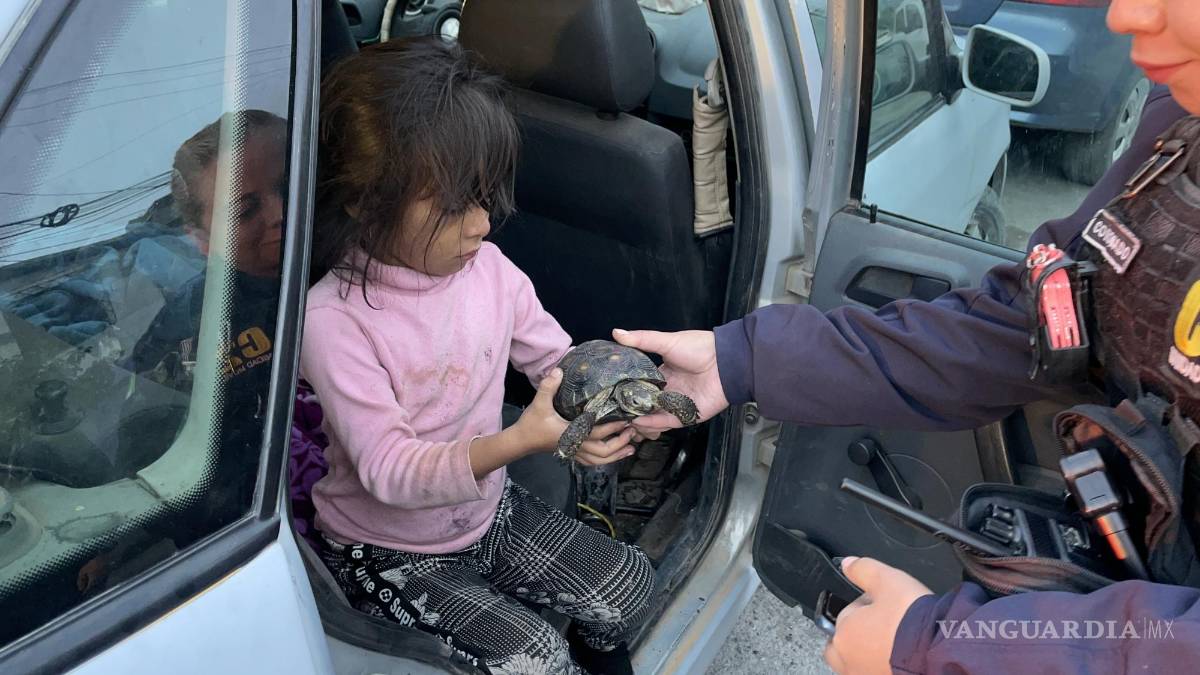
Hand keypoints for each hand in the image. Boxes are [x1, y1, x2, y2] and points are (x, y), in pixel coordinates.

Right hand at [511, 369, 636, 465]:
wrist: (521, 441)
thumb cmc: (531, 423)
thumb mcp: (539, 403)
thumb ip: (548, 387)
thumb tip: (559, 371)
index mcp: (571, 434)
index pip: (596, 433)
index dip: (613, 428)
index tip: (626, 419)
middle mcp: (576, 446)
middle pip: (603, 451)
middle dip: (620, 443)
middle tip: (632, 432)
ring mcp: (575, 452)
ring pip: (600, 460)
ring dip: (616, 455)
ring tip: (631, 448)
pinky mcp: (573, 454)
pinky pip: (592, 462)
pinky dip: (605, 460)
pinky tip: (614, 455)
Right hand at [612, 328, 729, 432]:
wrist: (725, 362)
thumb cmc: (700, 348)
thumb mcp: (666, 341)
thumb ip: (641, 340)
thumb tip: (617, 333)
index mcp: (662, 375)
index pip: (639, 386)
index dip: (626, 390)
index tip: (611, 392)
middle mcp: (668, 391)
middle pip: (645, 404)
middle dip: (631, 408)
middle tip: (614, 409)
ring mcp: (677, 404)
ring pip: (653, 417)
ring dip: (640, 419)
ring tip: (624, 418)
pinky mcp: (687, 415)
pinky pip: (666, 422)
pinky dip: (653, 423)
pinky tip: (640, 421)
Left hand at [824, 556, 932, 674]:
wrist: (941, 653)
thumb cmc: (914, 621)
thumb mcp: (887, 580)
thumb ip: (863, 570)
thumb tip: (847, 563)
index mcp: (844, 634)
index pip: (849, 613)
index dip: (869, 605)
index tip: (888, 604)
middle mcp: (849, 661)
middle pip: (846, 643)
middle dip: (860, 633)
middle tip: (886, 626)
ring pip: (858, 663)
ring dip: (870, 653)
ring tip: (894, 644)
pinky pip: (875, 672)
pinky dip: (883, 666)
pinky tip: (900, 659)